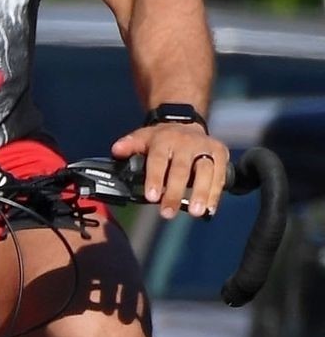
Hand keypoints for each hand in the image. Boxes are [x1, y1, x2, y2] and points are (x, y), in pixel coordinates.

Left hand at [112, 121, 227, 218]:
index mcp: (164, 140)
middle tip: (168, 213)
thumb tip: (116, 151)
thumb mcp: (142, 137)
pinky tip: (209, 209)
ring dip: (201, 193)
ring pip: (205, 171)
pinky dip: (215, 193)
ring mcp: (206, 148)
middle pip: (181, 169)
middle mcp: (187, 143)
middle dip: (175, 192)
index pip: (159, 160)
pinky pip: (220, 175)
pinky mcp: (220, 154)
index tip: (151, 197)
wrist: (185, 123)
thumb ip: (129, 145)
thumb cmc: (161, 139)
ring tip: (195, 213)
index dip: (155, 178)